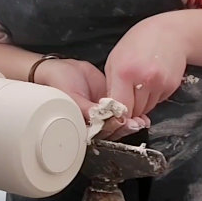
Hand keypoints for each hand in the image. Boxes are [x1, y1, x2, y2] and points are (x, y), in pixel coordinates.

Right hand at [34, 58, 148, 139]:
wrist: (63, 67)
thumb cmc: (59, 83)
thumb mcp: (70, 97)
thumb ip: (85, 109)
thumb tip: (98, 118)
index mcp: (81, 125)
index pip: (99, 132)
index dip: (112, 129)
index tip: (121, 121)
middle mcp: (93, 121)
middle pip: (112, 130)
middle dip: (124, 127)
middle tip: (135, 122)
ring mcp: (102, 112)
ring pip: (118, 122)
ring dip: (131, 122)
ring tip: (141, 120)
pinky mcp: (110, 102)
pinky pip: (122, 110)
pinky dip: (132, 112)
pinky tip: (141, 113)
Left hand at [105, 13, 187, 117]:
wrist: (169, 33)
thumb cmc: (136, 44)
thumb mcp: (114, 60)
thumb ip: (111, 86)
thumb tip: (110, 110)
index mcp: (124, 72)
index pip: (119, 107)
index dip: (116, 114)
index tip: (114, 114)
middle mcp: (143, 79)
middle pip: (134, 111)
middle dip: (129, 109)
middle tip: (127, 97)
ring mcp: (160, 83)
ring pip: (146, 109)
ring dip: (141, 104)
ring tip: (139, 86)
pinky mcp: (172, 86)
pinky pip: (158, 102)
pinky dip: (152, 98)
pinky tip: (151, 82)